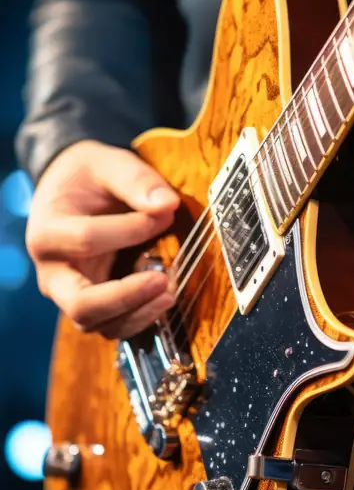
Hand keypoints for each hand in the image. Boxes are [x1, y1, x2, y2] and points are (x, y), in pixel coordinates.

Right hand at [26, 140, 179, 338]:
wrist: (72, 192)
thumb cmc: (87, 178)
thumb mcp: (107, 163)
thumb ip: (136, 179)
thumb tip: (167, 204)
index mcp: (47, 232)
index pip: (86, 239)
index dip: (130, 230)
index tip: (165, 215)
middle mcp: (52, 272)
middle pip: (80, 305)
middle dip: (125, 297)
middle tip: (163, 280)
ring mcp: (68, 294)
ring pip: (97, 324)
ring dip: (136, 314)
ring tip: (170, 292)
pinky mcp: (90, 304)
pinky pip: (111, 325)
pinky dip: (138, 318)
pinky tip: (163, 298)